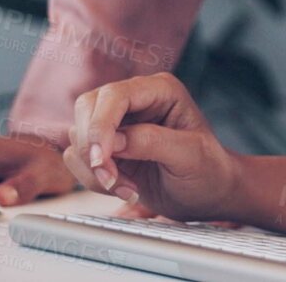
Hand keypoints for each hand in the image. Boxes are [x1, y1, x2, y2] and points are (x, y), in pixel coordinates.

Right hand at [64, 72, 246, 222]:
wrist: (207, 194)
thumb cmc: (208, 170)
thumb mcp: (191, 156)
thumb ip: (153, 143)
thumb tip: (113, 141)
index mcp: (160, 90)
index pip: (115, 95)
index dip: (101, 125)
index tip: (102, 160)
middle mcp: (135, 101)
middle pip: (87, 108)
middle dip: (92, 148)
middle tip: (112, 178)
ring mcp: (117, 124)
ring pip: (77, 135)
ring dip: (96, 169)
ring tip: (129, 187)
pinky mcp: (106, 148)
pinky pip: (77, 158)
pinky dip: (93, 179)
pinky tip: (124, 187)